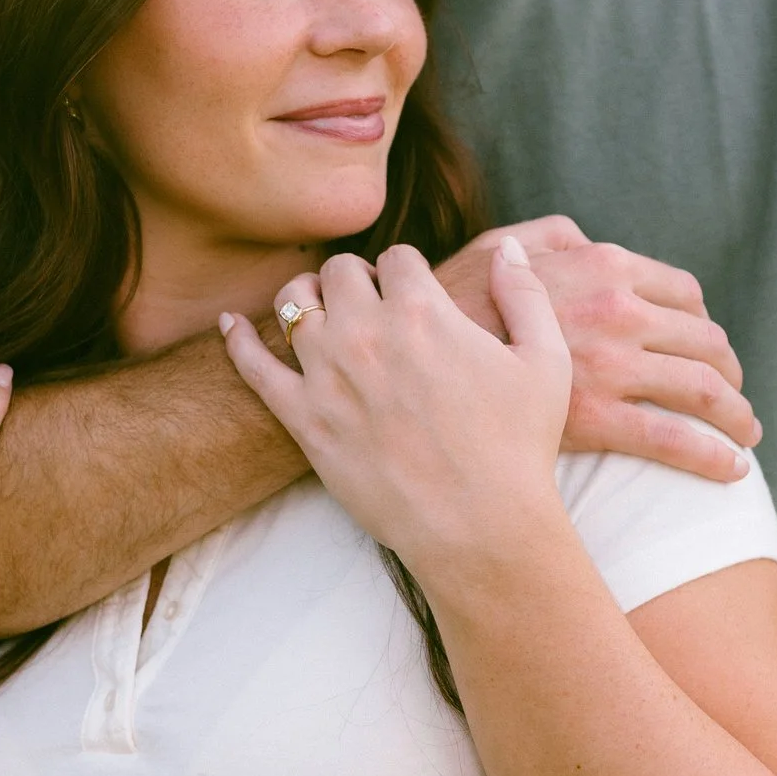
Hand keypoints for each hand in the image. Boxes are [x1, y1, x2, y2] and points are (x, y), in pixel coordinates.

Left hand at [222, 238, 569, 570]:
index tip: (412, 293)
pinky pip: (253, 367)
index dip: (407, 272)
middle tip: (367, 301)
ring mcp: (328, 375)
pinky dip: (237, 340)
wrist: (479, 526)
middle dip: (356, 278)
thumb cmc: (518, 447)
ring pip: (293, 304)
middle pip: (340, 271)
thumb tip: (507, 249)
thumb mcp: (545, 362)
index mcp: (424, 311)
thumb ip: (526, 295)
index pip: (399, 258)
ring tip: (317, 311)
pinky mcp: (303, 419)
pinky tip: (230, 326)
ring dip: (306, 299)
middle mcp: (368, 333)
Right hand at [434, 217, 758, 482]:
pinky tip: (733, 471)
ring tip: (745, 433)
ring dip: (736, 414)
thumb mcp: (499, 246)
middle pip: (705, 342)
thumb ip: (549, 238)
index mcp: (602, 266)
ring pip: (704, 390)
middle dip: (728, 371)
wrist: (418, 363)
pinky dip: (716, 455)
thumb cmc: (453, 306)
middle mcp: (619, 309)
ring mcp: (614, 364)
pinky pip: (676, 439)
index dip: (701, 323)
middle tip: (733, 396)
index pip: (683, 293)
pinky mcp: (602, 417)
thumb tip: (581, 240)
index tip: (705, 347)